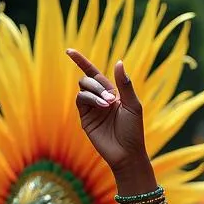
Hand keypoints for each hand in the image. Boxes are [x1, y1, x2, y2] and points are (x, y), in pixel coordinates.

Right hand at [66, 50, 149, 172]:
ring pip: (83, 87)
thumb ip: (125, 85)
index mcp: (112, 93)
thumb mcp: (133, 105)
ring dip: (95, 91)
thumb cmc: (133, 130)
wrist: (127, 153)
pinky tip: (101, 106)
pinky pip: (80, 99)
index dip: (81, 61)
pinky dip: (90, 98)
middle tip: (111, 100)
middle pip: (88, 79)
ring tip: (107, 104)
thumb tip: (119, 62)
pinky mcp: (85, 118)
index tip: (69, 51)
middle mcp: (100, 98)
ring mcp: (91, 108)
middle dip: (97, 85)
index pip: (94, 73)